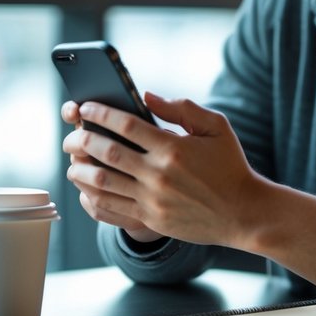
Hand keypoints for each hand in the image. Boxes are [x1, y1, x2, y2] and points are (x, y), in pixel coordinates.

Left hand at [61, 94, 266, 248]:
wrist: (243, 212)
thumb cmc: (230, 166)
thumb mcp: (216, 127)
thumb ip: (183, 108)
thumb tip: (147, 96)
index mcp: (173, 148)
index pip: (125, 125)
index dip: (100, 114)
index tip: (86, 108)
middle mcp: (159, 174)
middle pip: (107, 152)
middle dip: (82, 140)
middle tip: (73, 135)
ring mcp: (152, 199)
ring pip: (102, 182)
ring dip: (81, 170)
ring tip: (74, 162)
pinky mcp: (151, 219)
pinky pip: (110, 208)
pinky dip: (92, 196)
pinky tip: (87, 188)